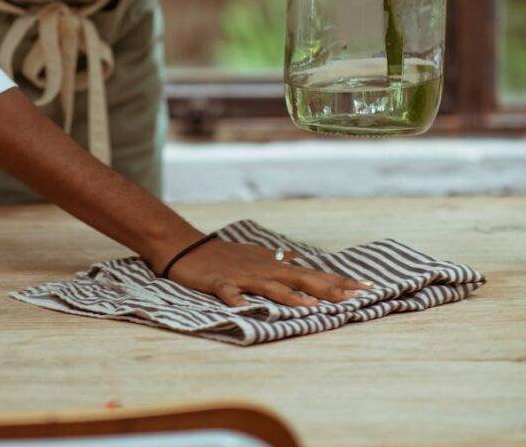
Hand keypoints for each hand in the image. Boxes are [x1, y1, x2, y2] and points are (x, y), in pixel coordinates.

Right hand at [157, 239, 372, 308]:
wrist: (187, 246)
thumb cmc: (224, 256)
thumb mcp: (256, 257)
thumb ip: (279, 261)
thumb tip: (299, 260)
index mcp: (273, 265)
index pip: (312, 274)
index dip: (339, 281)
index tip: (367, 287)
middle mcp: (263, 269)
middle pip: (300, 280)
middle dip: (328, 288)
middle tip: (355, 296)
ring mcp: (242, 276)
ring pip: (269, 286)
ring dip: (289, 297)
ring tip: (311, 307)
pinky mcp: (219, 283)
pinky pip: (229, 292)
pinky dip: (236, 298)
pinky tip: (242, 306)